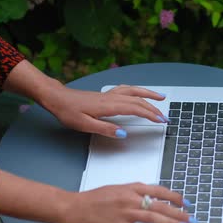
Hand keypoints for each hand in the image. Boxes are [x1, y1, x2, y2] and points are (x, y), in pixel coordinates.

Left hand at [3, 61, 168, 137]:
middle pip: (138, 101)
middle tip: (165, 117)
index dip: (151, 115)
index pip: (135, 109)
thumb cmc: (67, 111)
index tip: (161, 121)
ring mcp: (109, 94)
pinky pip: (126, 89)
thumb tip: (124, 132)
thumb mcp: (84, 125)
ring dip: (148, 94)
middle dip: (154, 108)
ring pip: (134, 91)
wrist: (56, 97)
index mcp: (108, 106)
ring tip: (161, 98)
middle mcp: (111, 98)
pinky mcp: (105, 94)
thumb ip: (105, 128)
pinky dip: (137, 90)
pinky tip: (139, 93)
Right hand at [65, 183, 195, 222]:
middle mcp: (131, 199)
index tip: (185, 201)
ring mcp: (125, 213)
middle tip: (191, 217)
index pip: (158, 190)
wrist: (75, 207)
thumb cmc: (93, 199)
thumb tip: (148, 195)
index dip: (174, 196)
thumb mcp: (116, 189)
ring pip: (154, 218)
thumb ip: (133, 192)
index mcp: (131, 188)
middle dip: (179, 212)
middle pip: (160, 205)